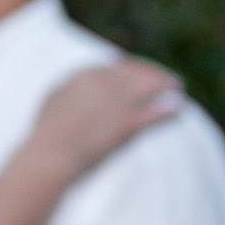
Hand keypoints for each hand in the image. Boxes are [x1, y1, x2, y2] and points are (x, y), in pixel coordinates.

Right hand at [31, 57, 180, 184]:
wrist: (46, 158)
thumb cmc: (46, 136)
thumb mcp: (53, 101)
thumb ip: (69, 87)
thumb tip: (77, 81)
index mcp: (84, 74)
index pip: (118, 66)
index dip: (135, 68)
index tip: (143, 73)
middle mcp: (103, 82)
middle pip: (138, 71)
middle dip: (155, 73)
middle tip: (169, 79)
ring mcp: (115, 102)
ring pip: (150, 85)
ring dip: (167, 84)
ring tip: (178, 88)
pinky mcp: (126, 124)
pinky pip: (156, 112)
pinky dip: (170, 110)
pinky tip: (178, 110)